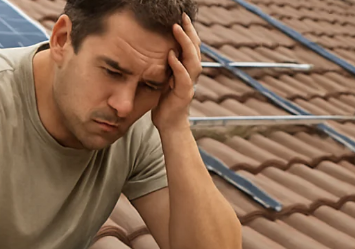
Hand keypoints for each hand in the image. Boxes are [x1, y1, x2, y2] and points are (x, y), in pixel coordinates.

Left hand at [152, 13, 201, 132]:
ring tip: (177, 29)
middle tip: (183, 18)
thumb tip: (159, 49)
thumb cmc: (165, 102)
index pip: (191, 47)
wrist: (169, 125)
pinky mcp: (184, 95)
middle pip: (196, 50)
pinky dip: (178, 67)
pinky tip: (171, 56)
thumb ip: (166, 65)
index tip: (181, 17)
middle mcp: (191, 75)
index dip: (188, 32)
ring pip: (193, 61)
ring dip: (186, 45)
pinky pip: (184, 79)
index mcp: (187, 70)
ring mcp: (189, 85)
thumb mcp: (164, 79)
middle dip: (190, 33)